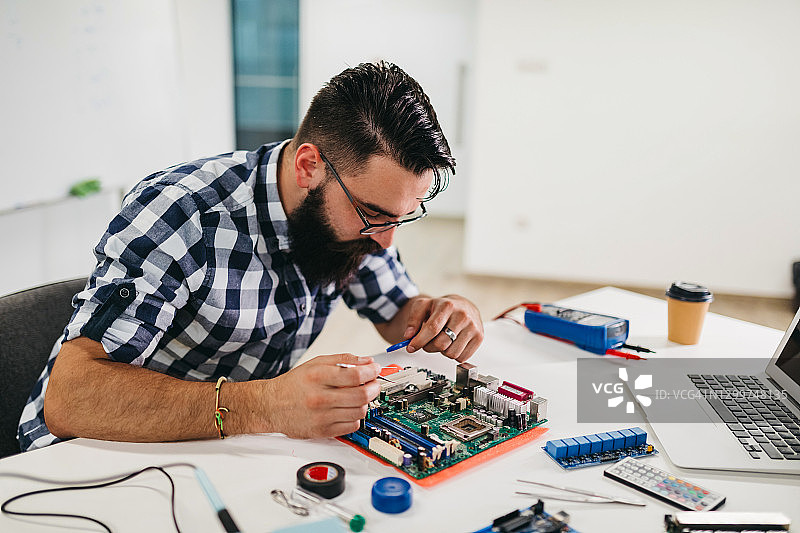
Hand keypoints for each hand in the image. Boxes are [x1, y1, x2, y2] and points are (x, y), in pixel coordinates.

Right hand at [261, 353, 379, 437]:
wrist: (270, 406)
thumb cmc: (294, 384)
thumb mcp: (316, 363)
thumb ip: (343, 360)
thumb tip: (367, 361)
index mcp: (318, 377)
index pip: (355, 375)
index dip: (371, 372)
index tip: (375, 369)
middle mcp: (319, 397)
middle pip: (360, 395)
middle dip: (373, 388)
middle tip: (373, 384)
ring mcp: (321, 416)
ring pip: (359, 412)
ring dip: (366, 403)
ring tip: (360, 397)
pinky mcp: (322, 431)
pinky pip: (351, 426)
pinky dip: (356, 417)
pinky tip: (350, 409)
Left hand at [404, 295, 483, 361]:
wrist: (463, 306)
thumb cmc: (443, 307)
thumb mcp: (424, 306)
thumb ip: (413, 320)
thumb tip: (408, 336)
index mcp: (447, 306)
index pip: (432, 328)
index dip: (419, 341)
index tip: (411, 347)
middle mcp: (462, 316)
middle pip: (441, 344)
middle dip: (429, 347)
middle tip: (428, 342)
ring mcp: (473, 327)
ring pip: (451, 353)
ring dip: (442, 351)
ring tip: (442, 340)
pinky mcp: (479, 337)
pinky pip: (462, 357)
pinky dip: (454, 354)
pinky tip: (452, 343)